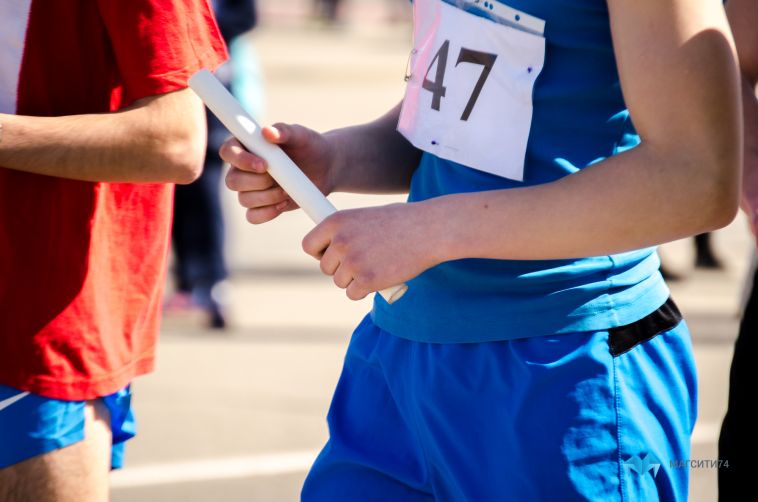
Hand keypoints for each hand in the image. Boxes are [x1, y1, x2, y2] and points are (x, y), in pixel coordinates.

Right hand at [221, 123, 335, 223]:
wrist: (325, 167)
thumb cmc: (310, 146)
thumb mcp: (301, 135)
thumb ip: (285, 130)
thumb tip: (267, 131)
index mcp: (247, 145)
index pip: (228, 152)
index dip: (240, 160)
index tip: (264, 164)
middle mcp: (243, 168)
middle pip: (232, 181)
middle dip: (257, 182)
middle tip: (280, 178)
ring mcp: (251, 188)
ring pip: (244, 200)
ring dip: (266, 198)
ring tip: (287, 191)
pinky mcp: (262, 205)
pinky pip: (252, 217)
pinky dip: (267, 213)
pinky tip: (283, 203)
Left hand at [302, 202, 444, 299]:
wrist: (430, 230)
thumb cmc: (403, 221)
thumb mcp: (367, 217)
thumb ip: (347, 231)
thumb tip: (331, 248)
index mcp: (336, 221)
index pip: (308, 245)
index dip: (320, 253)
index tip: (333, 256)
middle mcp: (340, 241)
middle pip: (325, 268)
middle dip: (341, 269)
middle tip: (363, 263)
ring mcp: (353, 262)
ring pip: (340, 282)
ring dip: (355, 280)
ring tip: (377, 267)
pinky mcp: (367, 280)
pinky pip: (353, 294)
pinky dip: (365, 291)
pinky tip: (380, 279)